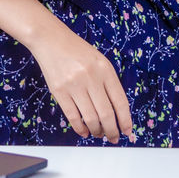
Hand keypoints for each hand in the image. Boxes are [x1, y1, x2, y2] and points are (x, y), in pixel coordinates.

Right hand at [30, 27, 134, 142]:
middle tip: (113, 138)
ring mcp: (74, 85)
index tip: (127, 131)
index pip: (120, 102)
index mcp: (105, 69)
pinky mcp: (59, 91)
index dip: (125, 120)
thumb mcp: (99, 61)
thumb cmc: (76, 51)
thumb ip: (108, 83)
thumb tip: (116, 111)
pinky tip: (84, 131)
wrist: (51, 39)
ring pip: (90, 118)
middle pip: (106, 114)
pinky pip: (73, 116)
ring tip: (98, 134)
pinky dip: (80, 128)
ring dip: (97, 131)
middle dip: (112, 131)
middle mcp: (91, 77)